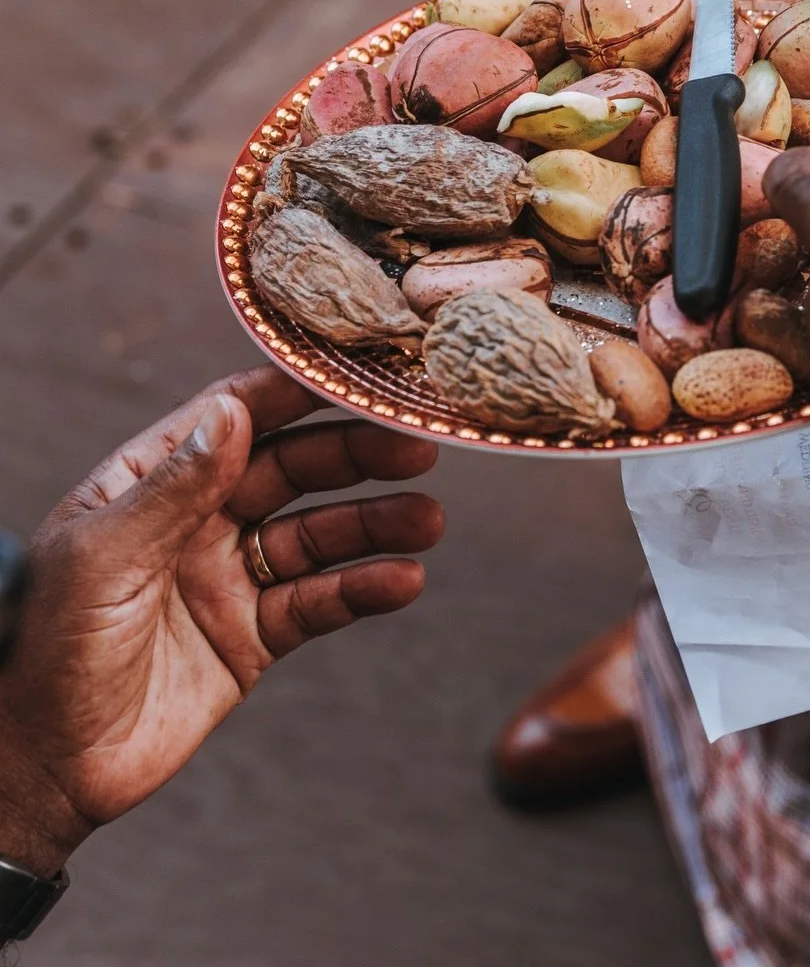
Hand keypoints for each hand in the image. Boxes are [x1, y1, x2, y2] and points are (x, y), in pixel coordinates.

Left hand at [0, 368, 442, 876]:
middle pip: (294, 470)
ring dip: (376, 525)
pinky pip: (320, 601)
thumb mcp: (100, 558)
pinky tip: (402, 580)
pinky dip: (364, 589)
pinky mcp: (254, 635)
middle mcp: (197, 519)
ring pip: (319, 534)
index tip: (357, 377)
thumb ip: (171, 486)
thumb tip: (231, 411)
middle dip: (357, 457)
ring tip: (427, 521)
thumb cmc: (42, 653)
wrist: (43, 772)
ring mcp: (230, 576)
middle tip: (417, 449)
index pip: (233, 417)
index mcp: (150, 482)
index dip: (296, 394)